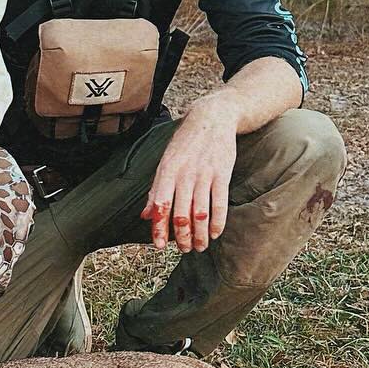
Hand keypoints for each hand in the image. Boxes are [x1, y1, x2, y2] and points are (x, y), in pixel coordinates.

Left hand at [141, 96, 237, 253]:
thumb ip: (156, 190)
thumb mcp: (166, 162)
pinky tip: (215, 233)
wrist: (212, 118)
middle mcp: (184, 174)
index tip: (159, 246)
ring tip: (199, 247)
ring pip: (200, 212)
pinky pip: (220, 203)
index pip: (160, 206)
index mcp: (167, 172)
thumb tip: (146, 216)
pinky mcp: (222, 173)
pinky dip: (218, 222)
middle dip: (182, 237)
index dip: (159, 228)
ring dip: (200, 234)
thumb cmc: (186, 143)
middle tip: (184, 249)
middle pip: (181, 213)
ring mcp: (204, 174)